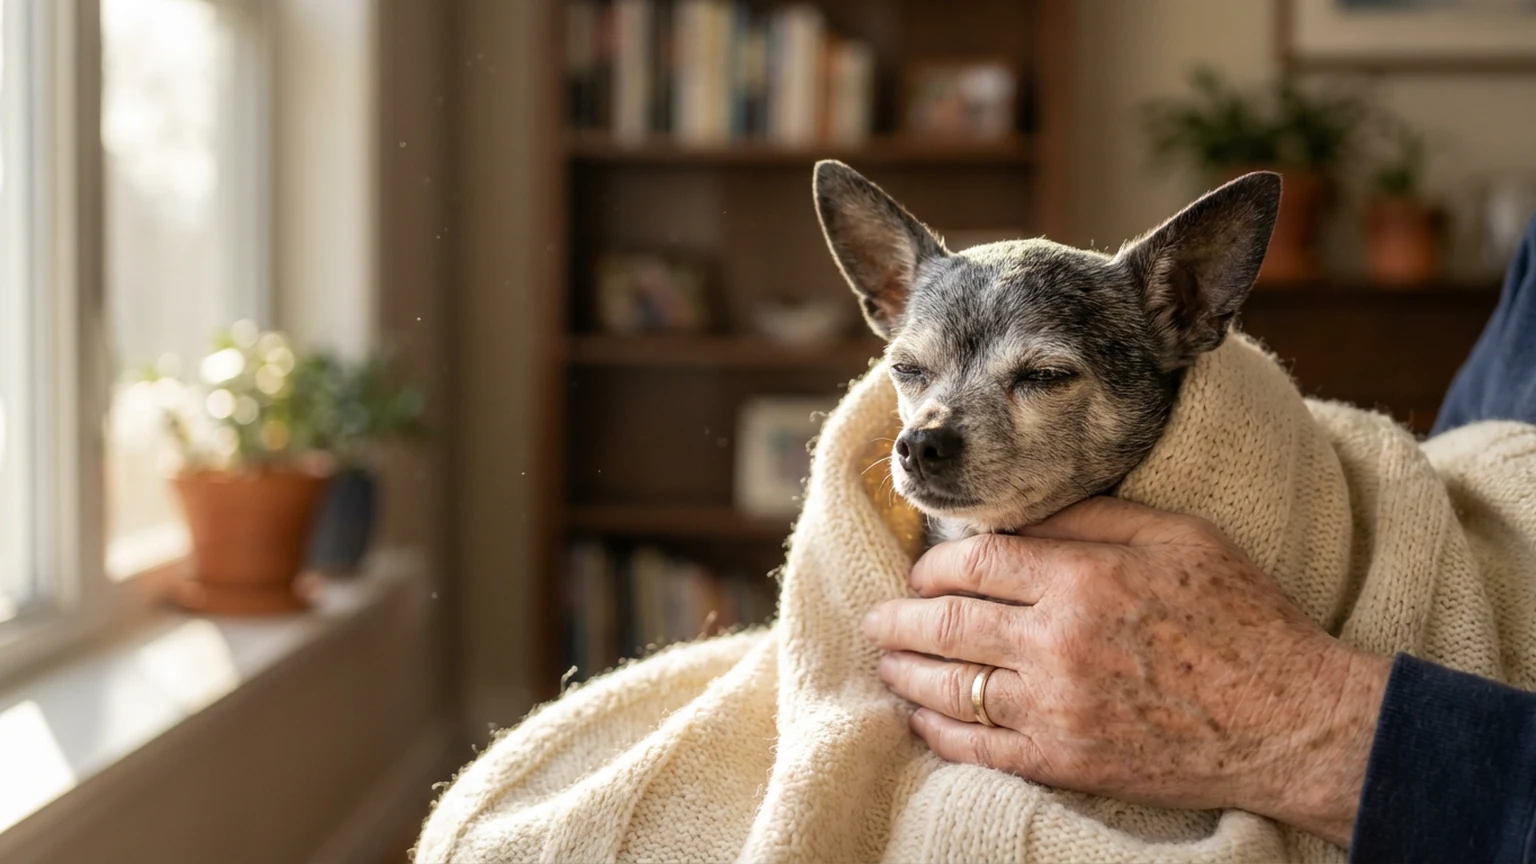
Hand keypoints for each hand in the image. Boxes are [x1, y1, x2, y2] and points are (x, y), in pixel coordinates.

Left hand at [861, 496, 1391, 846]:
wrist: (1291, 720)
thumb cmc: (1242, 617)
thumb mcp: (1176, 536)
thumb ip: (1091, 519)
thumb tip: (1016, 518)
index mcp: (1082, 579)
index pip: (973, 565)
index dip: (932, 566)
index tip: (919, 571)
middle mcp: (1057, 644)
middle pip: (946, 625)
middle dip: (898, 620)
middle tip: (875, 619)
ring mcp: (1056, 710)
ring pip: (950, 688)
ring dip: (905, 674)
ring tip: (886, 665)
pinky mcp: (1065, 763)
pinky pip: (977, 748)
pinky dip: (937, 732)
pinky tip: (921, 719)